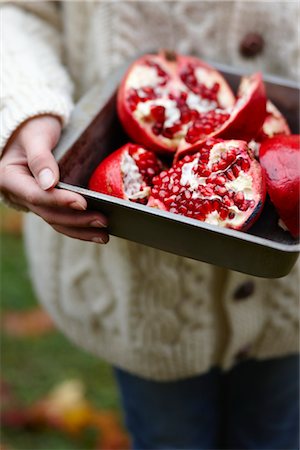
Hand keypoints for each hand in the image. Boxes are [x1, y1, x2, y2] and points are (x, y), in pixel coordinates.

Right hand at [0, 115, 108, 242]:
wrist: (31, 129)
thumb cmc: (32, 127)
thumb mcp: (35, 136)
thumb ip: (40, 158)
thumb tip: (49, 184)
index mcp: (10, 178)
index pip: (36, 196)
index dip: (60, 201)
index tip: (82, 203)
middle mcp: (19, 194)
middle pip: (49, 213)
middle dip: (77, 220)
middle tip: (102, 221)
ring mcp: (33, 200)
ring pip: (56, 221)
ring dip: (81, 230)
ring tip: (104, 235)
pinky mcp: (47, 203)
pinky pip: (62, 218)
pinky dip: (79, 226)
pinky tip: (97, 232)